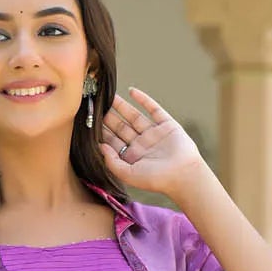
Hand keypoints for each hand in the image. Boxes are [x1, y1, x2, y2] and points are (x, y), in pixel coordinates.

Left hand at [99, 87, 205, 201]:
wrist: (183, 174)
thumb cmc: (155, 179)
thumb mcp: (128, 174)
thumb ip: (112, 162)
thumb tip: (100, 146)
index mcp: (132, 157)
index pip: (114, 141)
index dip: (102, 131)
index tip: (89, 121)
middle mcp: (142, 144)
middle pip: (122, 127)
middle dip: (109, 116)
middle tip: (95, 104)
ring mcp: (154, 133)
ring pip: (134, 116)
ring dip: (122, 106)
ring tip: (109, 95)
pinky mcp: (167, 124)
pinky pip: (153, 109)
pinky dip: (143, 99)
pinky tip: (131, 91)